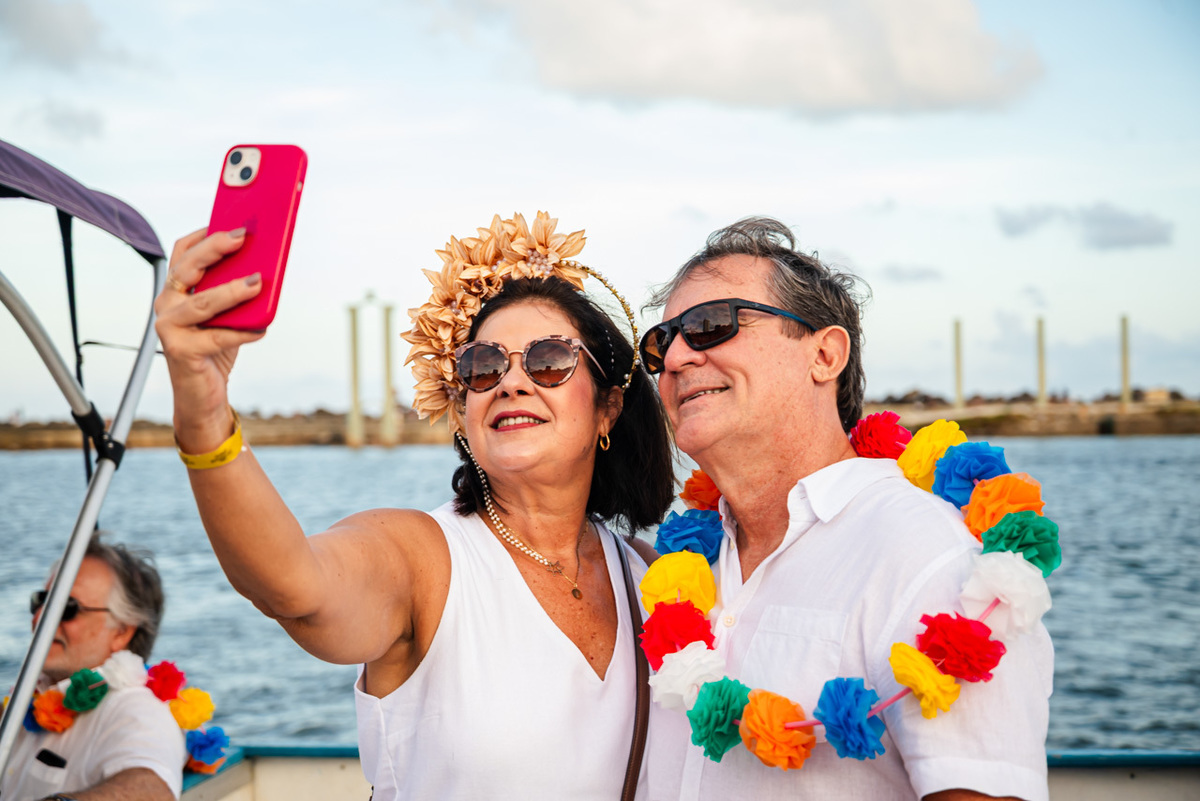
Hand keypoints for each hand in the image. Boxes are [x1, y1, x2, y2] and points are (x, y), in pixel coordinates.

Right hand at [154, 227, 265, 448]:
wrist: (203, 394)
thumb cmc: (216, 348)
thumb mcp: (227, 315)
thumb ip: (236, 293)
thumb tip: (264, 270)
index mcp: (176, 289)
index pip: (182, 252)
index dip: (203, 234)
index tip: (230, 221)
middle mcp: (167, 303)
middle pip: (188, 268)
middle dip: (215, 249)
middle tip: (242, 238)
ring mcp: (170, 327)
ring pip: (203, 302)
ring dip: (232, 291)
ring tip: (257, 282)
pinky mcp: (180, 351)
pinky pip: (216, 338)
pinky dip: (242, 333)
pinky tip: (261, 330)